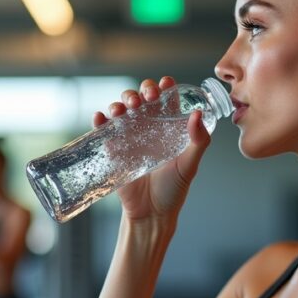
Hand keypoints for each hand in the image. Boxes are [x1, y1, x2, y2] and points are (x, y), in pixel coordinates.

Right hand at [92, 76, 211, 222]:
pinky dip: (99, 120)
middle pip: (140, 99)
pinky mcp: (114, 150)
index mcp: (169, 128)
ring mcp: (129, 138)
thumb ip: (198, 140)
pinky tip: (101, 118)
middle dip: (140, 92)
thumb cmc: (174, 189)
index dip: (165, 87)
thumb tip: (198, 114)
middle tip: (144, 98)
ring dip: (119, 103)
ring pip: (121, 110)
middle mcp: (149, 128)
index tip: (165, 84)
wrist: (151, 213)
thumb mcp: (190, 164)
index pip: (166, 99)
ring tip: (123, 110)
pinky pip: (103, 130)